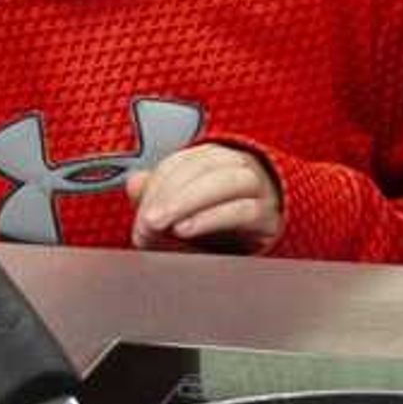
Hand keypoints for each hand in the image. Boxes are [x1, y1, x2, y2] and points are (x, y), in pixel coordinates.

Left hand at [131, 145, 282, 251]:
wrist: (268, 243)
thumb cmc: (222, 224)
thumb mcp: (186, 210)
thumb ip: (158, 194)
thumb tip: (134, 183)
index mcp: (215, 160)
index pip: (181, 162)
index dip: (156, 186)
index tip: (140, 216)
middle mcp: (239, 167)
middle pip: (202, 167)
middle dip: (169, 194)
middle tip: (147, 222)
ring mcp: (258, 190)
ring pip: (227, 181)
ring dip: (188, 201)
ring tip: (165, 225)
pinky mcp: (268, 217)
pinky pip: (244, 210)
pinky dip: (212, 218)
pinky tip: (187, 229)